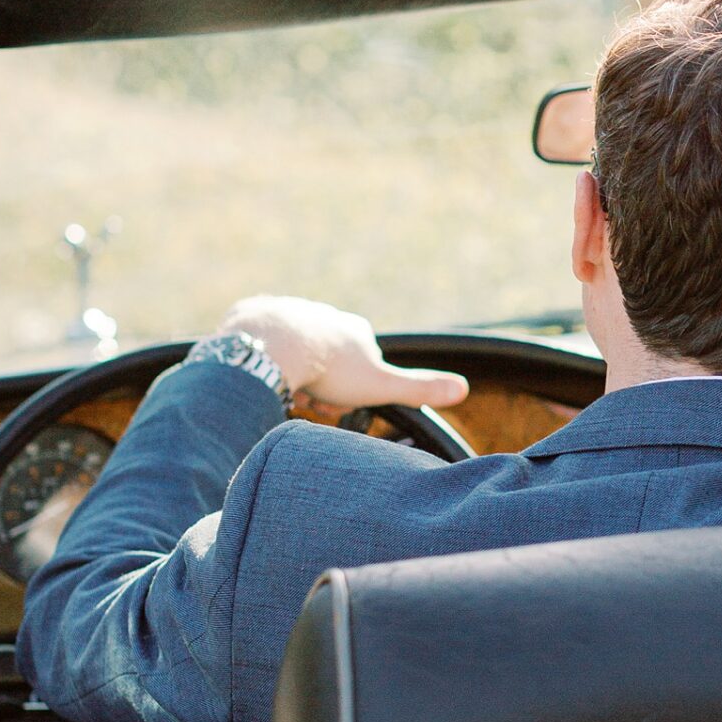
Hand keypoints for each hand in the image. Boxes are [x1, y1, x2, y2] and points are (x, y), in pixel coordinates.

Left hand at [215, 296, 469, 412]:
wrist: (270, 346)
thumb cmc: (328, 369)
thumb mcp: (380, 385)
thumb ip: (419, 388)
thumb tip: (464, 388)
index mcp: (356, 329)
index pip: (362, 364)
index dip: (353, 391)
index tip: (337, 410)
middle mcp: (326, 315)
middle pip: (328, 358)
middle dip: (322, 384)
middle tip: (309, 405)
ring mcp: (290, 311)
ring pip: (296, 351)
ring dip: (293, 374)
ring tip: (284, 393)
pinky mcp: (257, 314)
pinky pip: (262, 341)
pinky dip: (265, 359)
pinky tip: (262, 374)